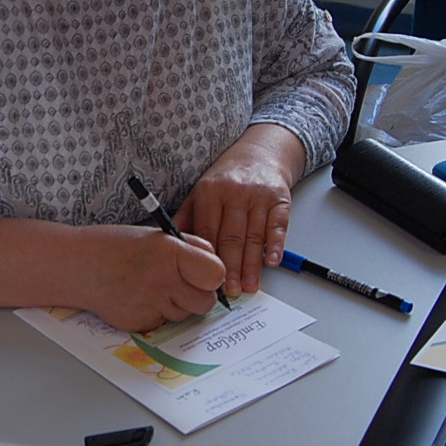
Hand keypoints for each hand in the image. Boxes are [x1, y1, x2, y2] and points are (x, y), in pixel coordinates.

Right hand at [0, 219, 224, 331]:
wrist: (77, 265)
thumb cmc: (118, 246)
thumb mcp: (158, 235)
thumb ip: (191, 249)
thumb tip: (216, 268)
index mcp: (170, 253)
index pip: (216, 274)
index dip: (213, 274)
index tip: (204, 271)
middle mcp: (162, 282)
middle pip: (205, 302)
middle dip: (198, 293)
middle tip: (181, 281)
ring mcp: (150, 306)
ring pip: (185, 314)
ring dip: (177, 303)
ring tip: (154, 285)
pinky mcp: (139, 324)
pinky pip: (163, 323)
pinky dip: (157, 312)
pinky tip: (139, 296)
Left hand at [174, 124, 306, 297]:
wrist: (259, 154)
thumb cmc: (226, 180)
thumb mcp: (200, 193)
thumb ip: (186, 218)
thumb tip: (166, 245)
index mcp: (210, 192)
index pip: (208, 230)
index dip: (208, 258)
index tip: (207, 280)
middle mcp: (234, 192)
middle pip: (232, 236)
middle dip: (231, 267)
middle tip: (230, 291)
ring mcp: (258, 195)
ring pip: (254, 235)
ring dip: (252, 265)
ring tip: (249, 287)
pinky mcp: (280, 198)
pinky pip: (278, 225)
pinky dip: (276, 245)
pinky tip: (271, 262)